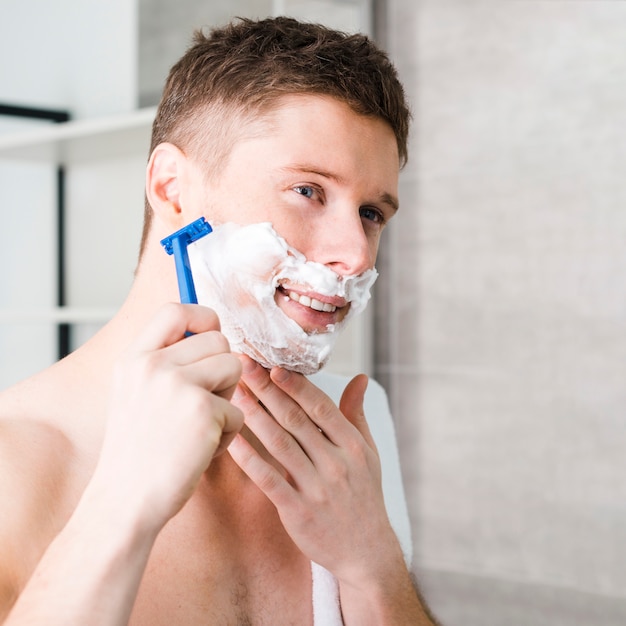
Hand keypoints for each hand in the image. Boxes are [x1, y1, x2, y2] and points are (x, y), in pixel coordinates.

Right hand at [95, 303, 243, 530]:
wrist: (125, 502)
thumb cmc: (137, 452)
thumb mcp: (134, 394)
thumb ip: (162, 362)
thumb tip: (209, 332)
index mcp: (134, 358)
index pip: (174, 309)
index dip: (201, 316)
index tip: (209, 335)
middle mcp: (153, 365)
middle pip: (218, 340)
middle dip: (222, 369)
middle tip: (203, 401)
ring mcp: (178, 386)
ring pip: (234, 368)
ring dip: (228, 397)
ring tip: (202, 424)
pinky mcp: (204, 411)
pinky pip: (239, 410)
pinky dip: (228, 433)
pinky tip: (201, 450)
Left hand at [228, 356, 399, 584]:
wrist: (366, 552)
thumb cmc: (365, 496)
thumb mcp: (369, 453)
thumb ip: (356, 414)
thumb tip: (359, 378)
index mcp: (353, 446)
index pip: (320, 407)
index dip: (295, 385)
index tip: (273, 365)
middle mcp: (336, 463)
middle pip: (295, 419)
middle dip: (267, 390)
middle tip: (244, 365)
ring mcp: (316, 488)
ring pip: (279, 443)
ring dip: (254, 415)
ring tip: (233, 393)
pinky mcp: (297, 510)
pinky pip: (268, 478)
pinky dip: (249, 457)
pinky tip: (232, 438)